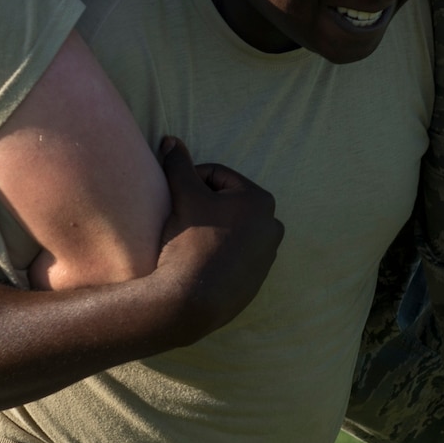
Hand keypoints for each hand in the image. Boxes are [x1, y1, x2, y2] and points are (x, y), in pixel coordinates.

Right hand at [149, 137, 283, 342]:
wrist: (191, 302)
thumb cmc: (190, 242)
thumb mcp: (183, 195)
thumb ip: (178, 164)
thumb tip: (171, 141)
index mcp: (261, 200)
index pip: (217, 176)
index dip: (190, 181)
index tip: (175, 198)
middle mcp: (272, 226)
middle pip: (227, 202)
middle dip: (205, 204)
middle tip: (182, 218)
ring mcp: (267, 255)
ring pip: (231, 228)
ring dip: (212, 227)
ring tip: (189, 240)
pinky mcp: (257, 279)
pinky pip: (234, 254)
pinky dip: (218, 252)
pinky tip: (199, 260)